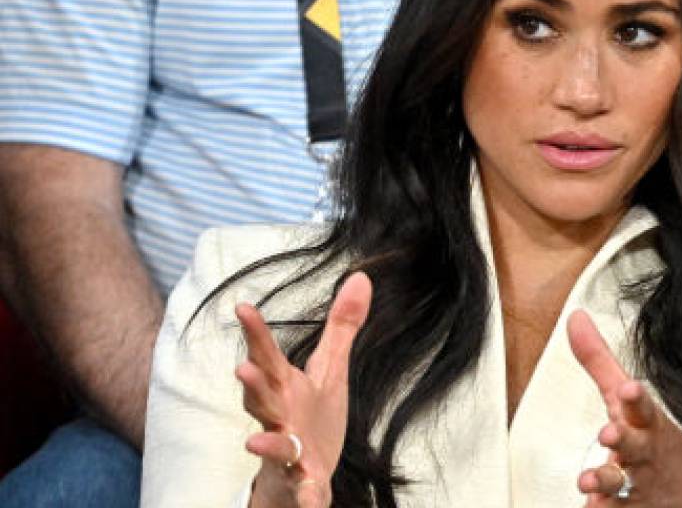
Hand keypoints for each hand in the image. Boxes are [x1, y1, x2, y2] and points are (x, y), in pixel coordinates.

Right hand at [238, 272, 371, 507]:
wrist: (305, 476)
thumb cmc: (311, 419)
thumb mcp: (330, 371)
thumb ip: (342, 326)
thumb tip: (360, 275)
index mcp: (286, 388)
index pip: (267, 357)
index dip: (256, 333)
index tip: (242, 307)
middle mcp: (280, 417)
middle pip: (262, 400)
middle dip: (252, 387)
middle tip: (242, 370)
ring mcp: (288, 452)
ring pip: (273, 445)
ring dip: (266, 443)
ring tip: (255, 442)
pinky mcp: (303, 481)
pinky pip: (303, 489)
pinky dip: (306, 494)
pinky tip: (312, 499)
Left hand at [567, 310, 681, 507]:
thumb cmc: (652, 441)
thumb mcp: (627, 401)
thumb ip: (600, 363)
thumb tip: (575, 319)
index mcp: (648, 424)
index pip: (645, 408)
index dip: (638, 400)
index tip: (630, 389)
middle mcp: (646, 454)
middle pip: (638, 445)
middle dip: (625, 439)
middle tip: (609, 434)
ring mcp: (640, 486)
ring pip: (624, 484)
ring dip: (606, 480)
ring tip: (588, 481)